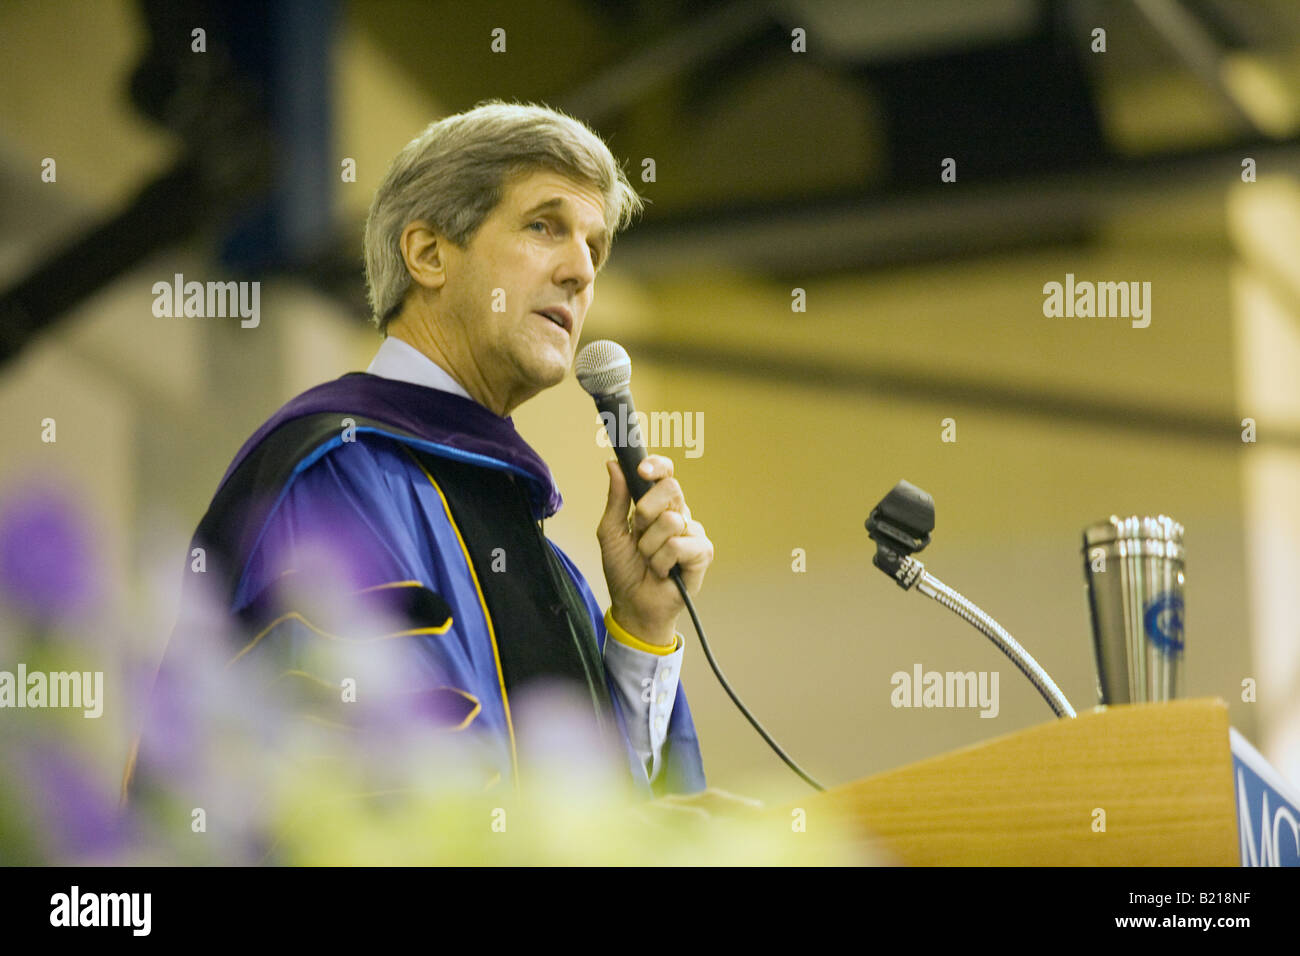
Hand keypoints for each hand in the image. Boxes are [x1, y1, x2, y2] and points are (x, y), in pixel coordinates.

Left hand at [597, 455, 713, 645]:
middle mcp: (678, 514)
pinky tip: (663, 572)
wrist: (633, 606)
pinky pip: (679, 545)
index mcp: (657, 505)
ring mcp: (692, 532)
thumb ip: (616, 499)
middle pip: (671, 489)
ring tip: (649, 560)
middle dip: (645, 512)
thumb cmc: (623, 570)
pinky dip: (662, 561)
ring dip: (650, 546)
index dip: (657, 467)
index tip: (642, 471)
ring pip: (671, 521)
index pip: (665, 474)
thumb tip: (613, 465)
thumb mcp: (611, 532)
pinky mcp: (702, 552)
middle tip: (639, 534)